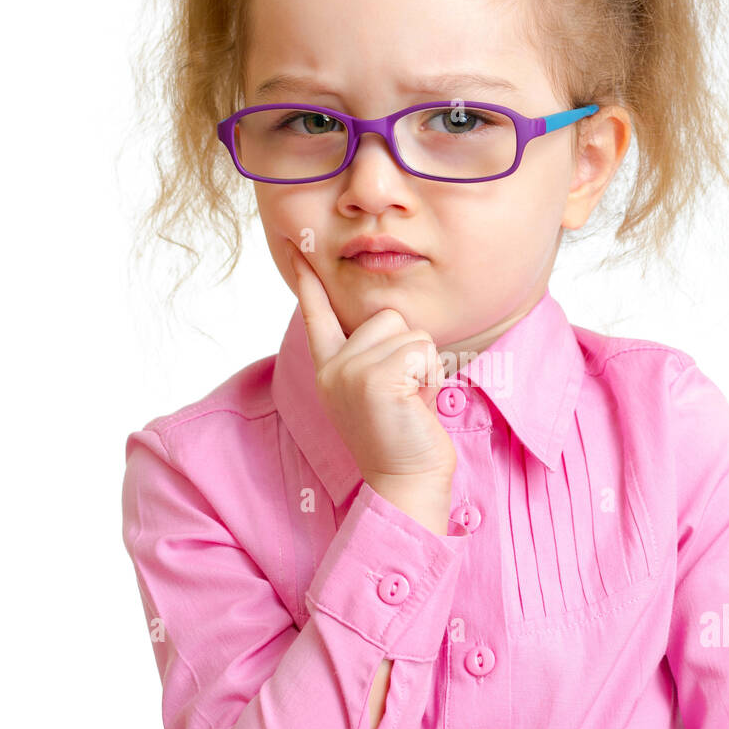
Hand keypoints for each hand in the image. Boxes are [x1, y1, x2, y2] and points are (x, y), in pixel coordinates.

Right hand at [285, 241, 456, 483]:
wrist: (406, 481)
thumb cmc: (404, 435)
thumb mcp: (381, 388)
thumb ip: (376, 355)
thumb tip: (391, 322)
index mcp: (330, 368)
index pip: (318, 314)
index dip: (308, 280)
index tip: (296, 246)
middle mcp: (334, 367)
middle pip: (388, 316)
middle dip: (410, 350)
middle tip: (406, 393)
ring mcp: (351, 372)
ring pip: (410, 332)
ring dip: (424, 366)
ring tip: (411, 401)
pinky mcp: (375, 379)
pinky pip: (422, 351)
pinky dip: (431, 377)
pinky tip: (416, 405)